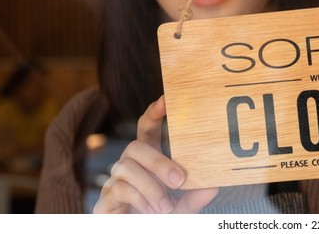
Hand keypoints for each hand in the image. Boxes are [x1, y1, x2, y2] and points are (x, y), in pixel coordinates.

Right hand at [93, 96, 218, 212]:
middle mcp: (128, 166)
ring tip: (166, 207)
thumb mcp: (182, 208)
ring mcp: (113, 182)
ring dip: (151, 187)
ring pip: (127, 167)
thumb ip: (194, 197)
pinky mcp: (104, 201)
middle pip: (136, 146)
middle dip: (159, 162)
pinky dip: (140, 200)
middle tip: (179, 181)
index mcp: (147, 162)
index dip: (153, 113)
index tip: (166, 100)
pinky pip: (120, 189)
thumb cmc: (159, 219)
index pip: (146, 130)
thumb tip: (214, 184)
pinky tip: (152, 211)